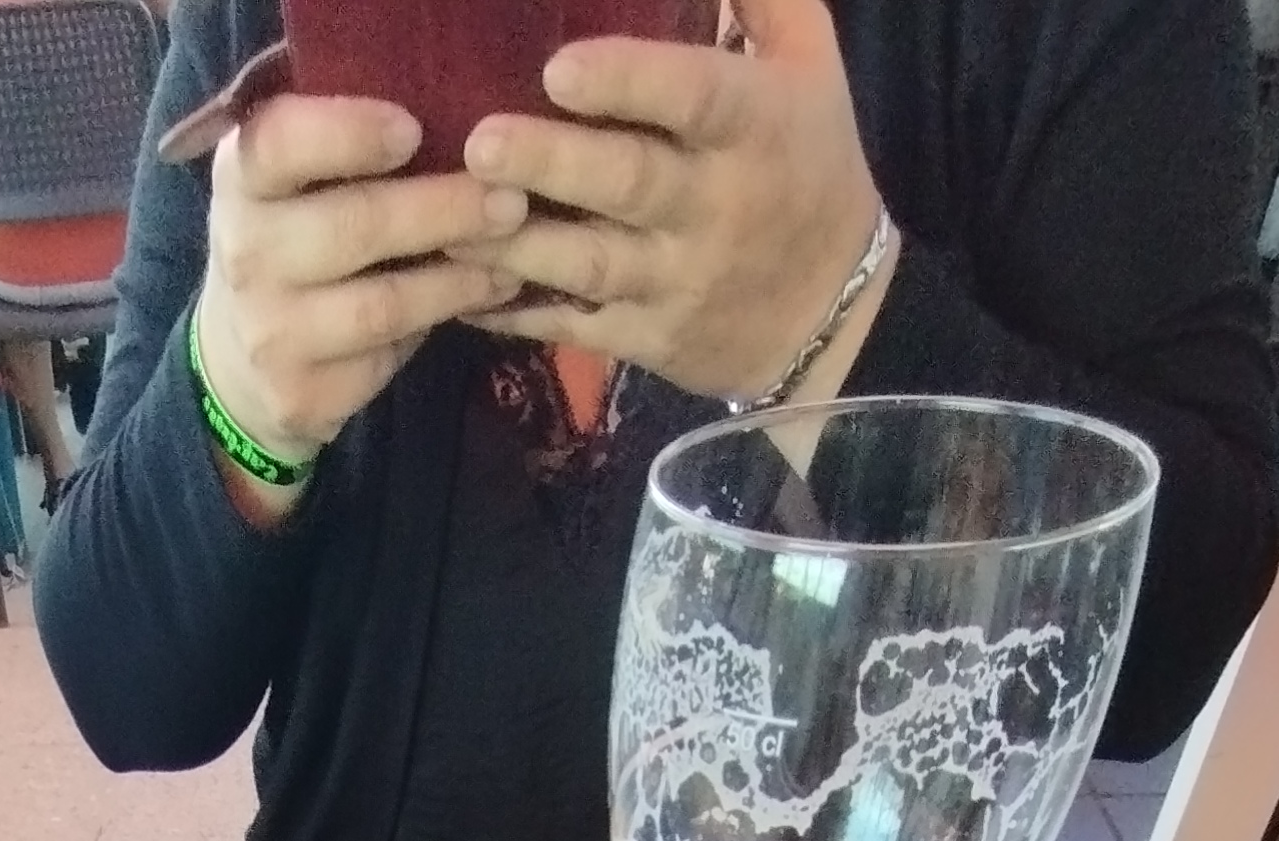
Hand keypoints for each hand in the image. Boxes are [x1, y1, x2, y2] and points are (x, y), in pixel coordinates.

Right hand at [195, 98, 527, 497]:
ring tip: (513, 252)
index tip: (413, 130)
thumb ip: (345, 149)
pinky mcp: (302, 393)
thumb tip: (460, 110)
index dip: (348, 133)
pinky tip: (489, 294)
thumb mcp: (295, 184)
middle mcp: (246, 253)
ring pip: (382, 302)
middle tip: (510, 197)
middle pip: (353, 226)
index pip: (280, 144)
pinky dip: (447, 319)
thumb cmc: (295, 245)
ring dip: (459, 275)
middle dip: (441, 209)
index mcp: (243, 179)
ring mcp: (270, 331)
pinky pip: (390, 354)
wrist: (240, 363)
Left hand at [457, 0, 887, 402]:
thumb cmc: (808, 163)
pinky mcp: (646, 337)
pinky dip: (514, 314)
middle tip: (481, 143)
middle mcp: (713, 208)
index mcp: (753, 127)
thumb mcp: (809, 65)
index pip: (692, 97)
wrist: (830, 313)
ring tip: (448, 218)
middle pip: (627, 184)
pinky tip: (459, 290)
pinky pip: (573, 326)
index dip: (628, 82)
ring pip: (588, 263)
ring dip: (517, 243)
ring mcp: (677, 281)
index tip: (560, 68)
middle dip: (552, 164)